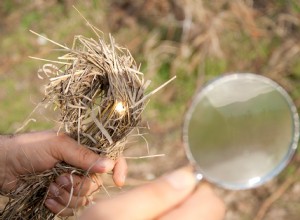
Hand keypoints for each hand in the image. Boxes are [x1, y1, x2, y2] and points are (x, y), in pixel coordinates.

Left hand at [0, 131, 126, 215]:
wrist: (5, 165)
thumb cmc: (30, 148)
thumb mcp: (58, 146)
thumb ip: (84, 155)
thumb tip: (109, 165)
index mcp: (84, 152)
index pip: (111, 158)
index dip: (119, 169)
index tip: (119, 181)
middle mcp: (81, 168)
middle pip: (97, 185)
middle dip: (79, 185)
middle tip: (60, 178)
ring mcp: (71, 184)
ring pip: (84, 199)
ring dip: (66, 196)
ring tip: (50, 187)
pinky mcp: (60, 197)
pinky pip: (70, 209)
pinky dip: (58, 206)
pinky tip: (46, 197)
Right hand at [80, 167, 224, 219]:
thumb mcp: (112, 213)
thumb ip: (153, 193)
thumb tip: (188, 174)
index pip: (212, 202)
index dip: (193, 186)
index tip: (173, 183)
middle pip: (208, 211)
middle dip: (185, 199)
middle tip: (154, 203)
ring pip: (198, 218)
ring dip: (179, 210)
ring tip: (149, 216)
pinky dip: (174, 218)